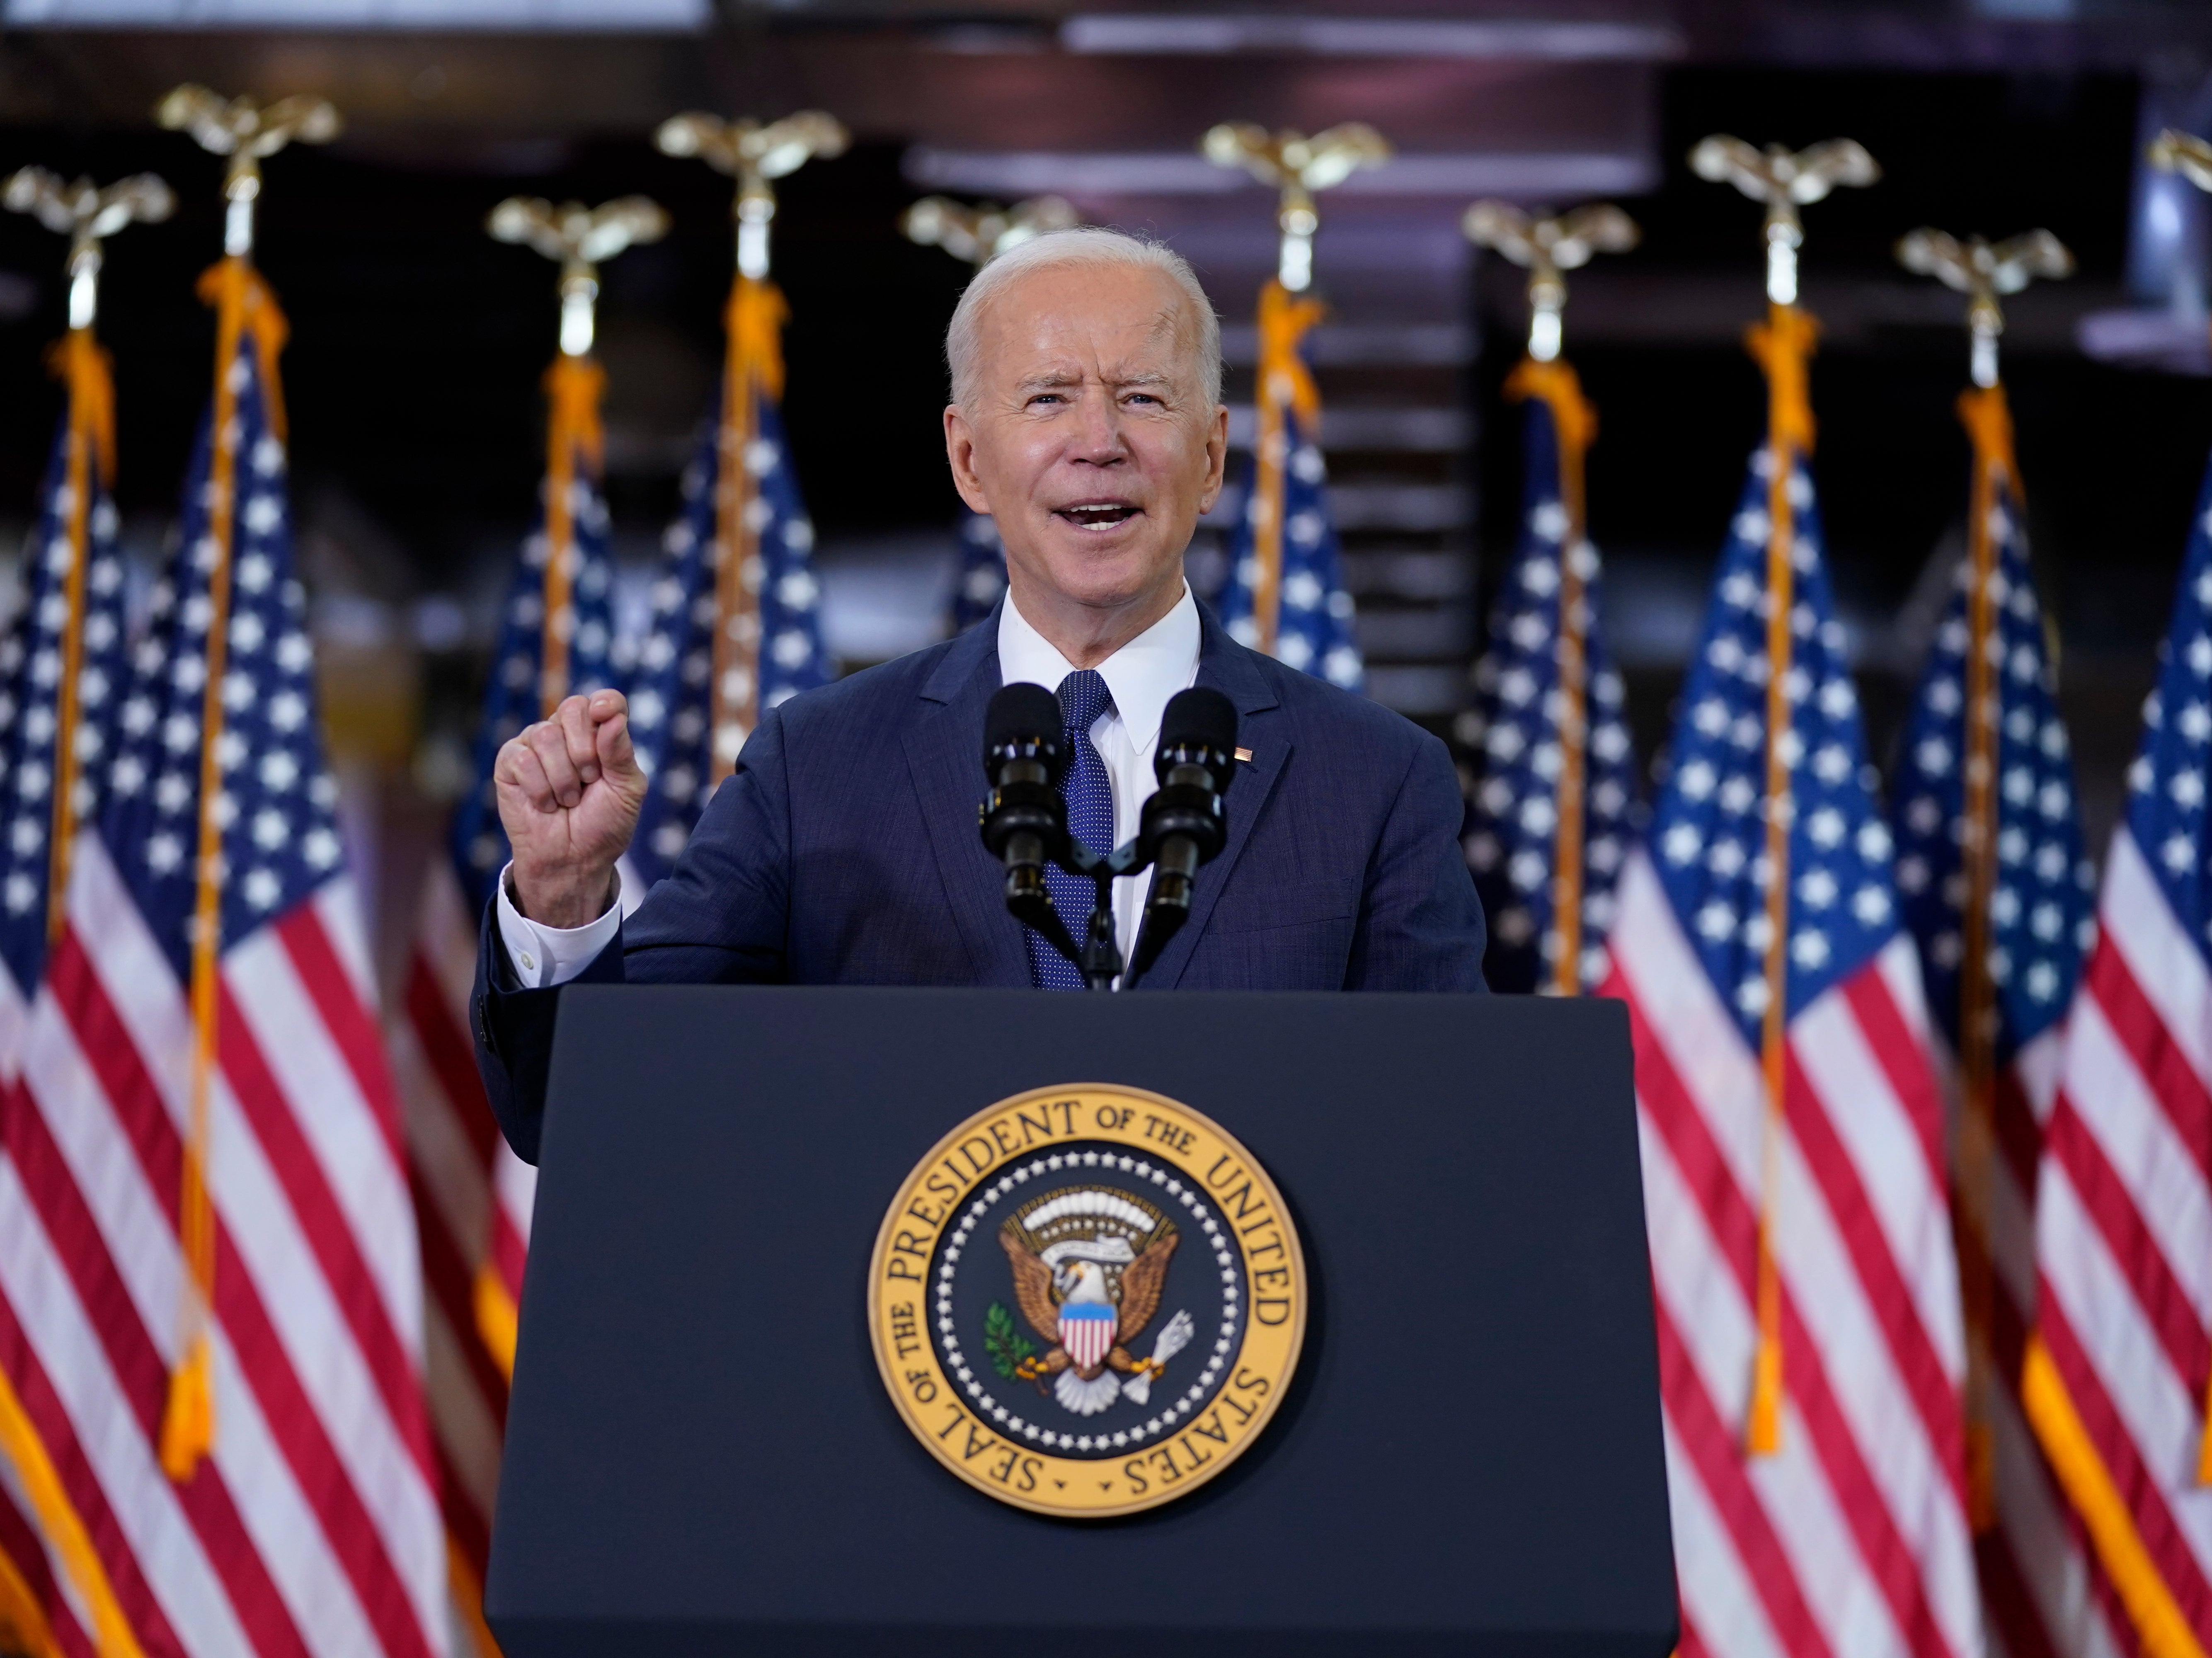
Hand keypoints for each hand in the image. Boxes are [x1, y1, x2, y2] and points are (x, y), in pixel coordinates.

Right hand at [495, 690, 646, 927]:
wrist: (574, 859)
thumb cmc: (604, 825)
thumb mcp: (626, 791)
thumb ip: (621, 753)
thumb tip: (612, 716)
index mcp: (600, 735)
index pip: (606, 701)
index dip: (606, 703)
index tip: (605, 713)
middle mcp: (566, 733)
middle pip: (573, 708)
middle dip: (584, 750)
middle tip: (590, 781)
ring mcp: (535, 744)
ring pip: (545, 735)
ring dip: (563, 777)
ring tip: (568, 800)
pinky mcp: (509, 762)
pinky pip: (522, 758)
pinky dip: (539, 788)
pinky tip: (545, 805)